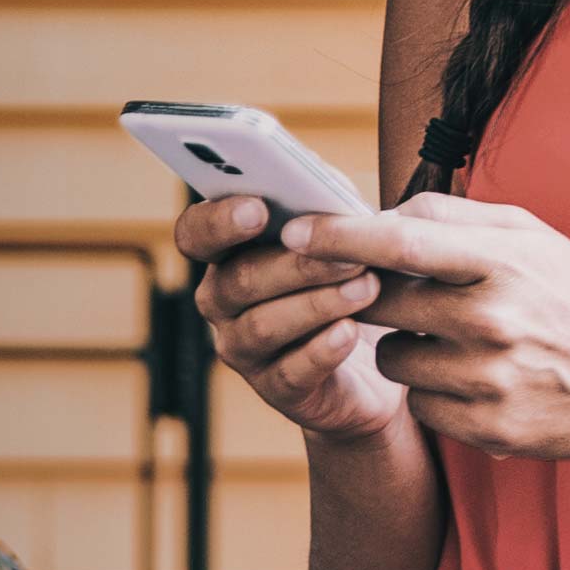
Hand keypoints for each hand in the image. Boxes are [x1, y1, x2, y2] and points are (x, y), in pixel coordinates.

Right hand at [175, 195, 406, 442]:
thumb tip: (319, 179)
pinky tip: (349, 333)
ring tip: (365, 288)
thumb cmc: (348, 281)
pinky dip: (321, 351)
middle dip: (297, 265)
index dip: (217, 222)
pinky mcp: (276, 390)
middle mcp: (221, 302)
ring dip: (317, 304)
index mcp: (227, 253)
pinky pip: (290, 372)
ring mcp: (243, 349)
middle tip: (348, 255)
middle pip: (239, 280)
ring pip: (263, 326)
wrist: (375, 365)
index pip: (195, 233)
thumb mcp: (340, 233)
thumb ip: (324, 202)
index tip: (257, 209)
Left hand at [281, 194, 569, 460]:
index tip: (293, 231)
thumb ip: (453, 217)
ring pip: (391, 359)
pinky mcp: (487, 428)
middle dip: (370, 295)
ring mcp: (489, 379)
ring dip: (403, 348)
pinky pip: (418, 405)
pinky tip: (473, 380)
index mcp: (503, 260)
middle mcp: (494, 319)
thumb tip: (379, 211)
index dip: (338, 236)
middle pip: (381, 302)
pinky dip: (431, 391)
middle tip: (392, 292)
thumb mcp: (531, 238)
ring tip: (454, 341)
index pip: (400, 240)